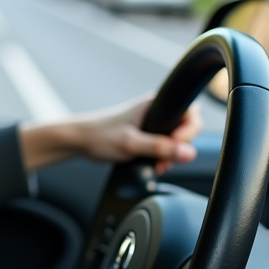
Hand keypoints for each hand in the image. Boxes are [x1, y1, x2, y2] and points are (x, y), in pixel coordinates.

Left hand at [75, 94, 201, 174]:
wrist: (79, 141)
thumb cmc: (99, 135)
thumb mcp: (131, 143)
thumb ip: (160, 148)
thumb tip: (188, 153)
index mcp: (154, 104)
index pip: (190, 114)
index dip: (188, 132)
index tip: (177, 146)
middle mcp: (155, 111)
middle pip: (185, 128)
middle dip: (179, 147)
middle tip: (166, 160)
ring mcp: (150, 123)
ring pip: (174, 139)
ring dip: (170, 154)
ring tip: (158, 164)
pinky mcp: (145, 135)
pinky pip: (162, 145)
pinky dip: (161, 156)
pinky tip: (153, 164)